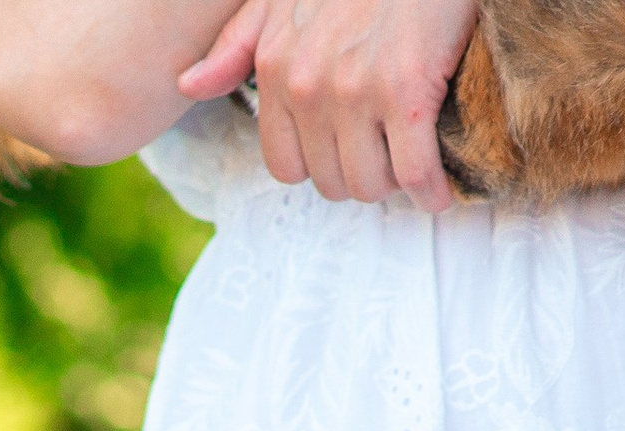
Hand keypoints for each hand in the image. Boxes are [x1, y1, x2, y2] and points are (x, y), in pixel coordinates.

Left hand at [180, 0, 475, 206]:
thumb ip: (236, 46)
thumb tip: (186, 86)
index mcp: (277, 69)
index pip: (286, 168)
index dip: (320, 165)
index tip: (347, 150)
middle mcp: (309, 86)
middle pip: (330, 183)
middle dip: (359, 176)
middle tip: (385, 155)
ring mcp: (356, 91)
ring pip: (369, 185)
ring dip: (394, 184)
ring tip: (411, 162)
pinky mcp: (406, 93)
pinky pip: (414, 173)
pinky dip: (431, 191)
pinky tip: (439, 191)